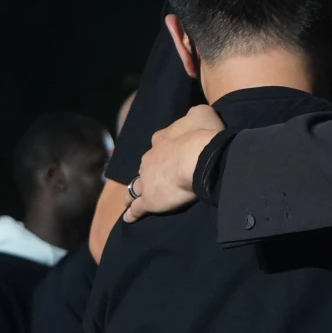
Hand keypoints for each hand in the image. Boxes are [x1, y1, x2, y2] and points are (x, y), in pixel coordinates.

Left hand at [122, 104, 223, 222]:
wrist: (198, 157)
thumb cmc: (202, 135)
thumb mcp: (202, 114)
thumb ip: (195, 114)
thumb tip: (195, 115)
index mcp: (162, 139)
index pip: (159, 142)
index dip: (163, 148)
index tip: (168, 152)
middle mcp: (149, 158)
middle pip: (145, 165)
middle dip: (148, 171)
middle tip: (155, 178)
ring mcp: (146, 180)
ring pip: (135, 187)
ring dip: (133, 192)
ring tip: (130, 199)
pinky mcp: (149, 200)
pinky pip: (137, 209)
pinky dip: (132, 213)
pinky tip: (129, 218)